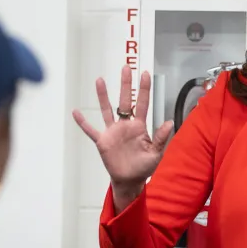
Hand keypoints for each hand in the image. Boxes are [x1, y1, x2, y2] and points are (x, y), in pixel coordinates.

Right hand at [73, 65, 174, 204]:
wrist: (130, 180)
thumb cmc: (144, 166)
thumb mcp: (156, 153)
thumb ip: (160, 137)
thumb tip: (170, 122)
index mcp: (139, 126)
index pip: (142, 104)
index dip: (144, 89)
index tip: (145, 74)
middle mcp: (125, 125)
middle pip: (125, 100)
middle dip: (125, 84)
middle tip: (126, 67)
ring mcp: (113, 132)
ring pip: (107, 110)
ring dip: (103, 96)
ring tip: (99, 80)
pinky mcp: (103, 141)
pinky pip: (91, 130)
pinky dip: (83, 122)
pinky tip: (76, 112)